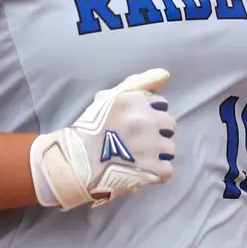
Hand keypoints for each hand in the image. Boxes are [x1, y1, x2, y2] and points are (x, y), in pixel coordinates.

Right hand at [29, 68, 176, 210]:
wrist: (76, 162)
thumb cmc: (89, 129)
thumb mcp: (109, 98)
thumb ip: (137, 83)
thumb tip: (165, 74)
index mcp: (137, 102)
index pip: (161, 105)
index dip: (151, 114)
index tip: (138, 123)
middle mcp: (148, 121)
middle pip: (170, 126)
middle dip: (158, 133)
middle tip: (139, 142)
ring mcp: (152, 146)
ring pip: (170, 149)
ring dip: (158, 154)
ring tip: (140, 159)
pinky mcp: (152, 169)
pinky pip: (167, 170)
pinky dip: (157, 173)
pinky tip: (143, 172)